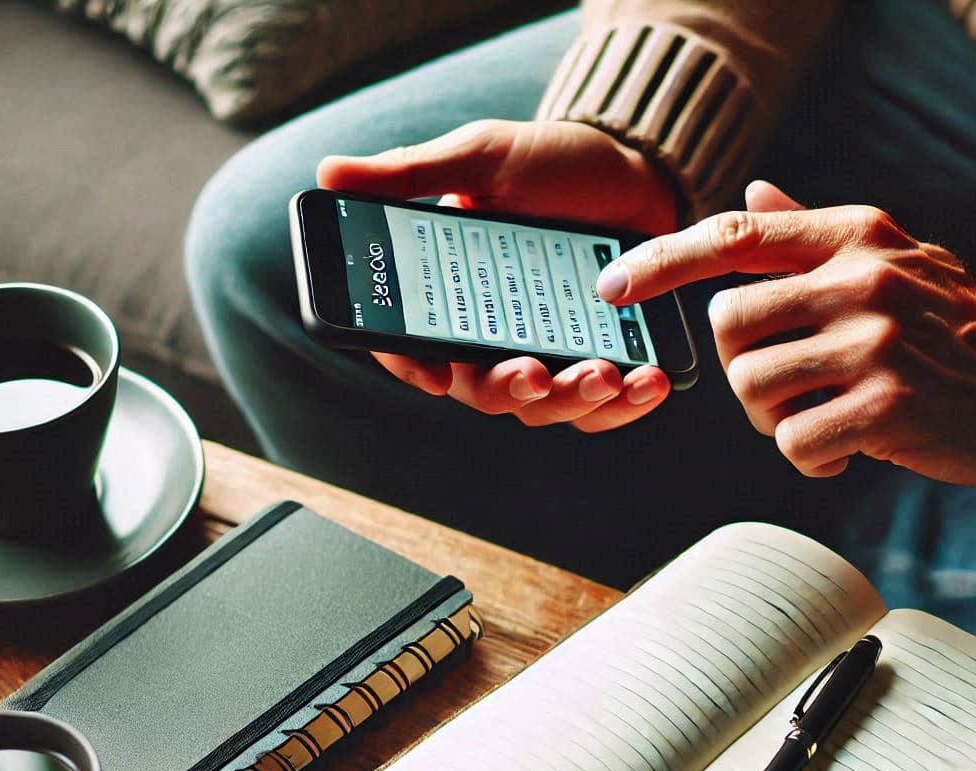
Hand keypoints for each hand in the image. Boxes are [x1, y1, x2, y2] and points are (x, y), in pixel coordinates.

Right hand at [318, 119, 677, 430]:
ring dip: (573, 400)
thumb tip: (328, 174)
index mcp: (448, 288)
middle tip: (538, 373)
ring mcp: (545, 350)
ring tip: (610, 372)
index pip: (408, 342)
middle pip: (479, 389)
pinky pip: (601, 409)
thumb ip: (410, 173)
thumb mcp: (480, 157)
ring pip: (541, 406)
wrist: (639, 169)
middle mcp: (489, 330)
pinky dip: (624, 405)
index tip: (437, 376)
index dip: (411, 366)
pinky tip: (647, 381)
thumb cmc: (553, 161)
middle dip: (509, 389)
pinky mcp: (598, 360)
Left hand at [596, 181, 975, 484]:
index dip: (663, 260)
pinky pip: (796, 443)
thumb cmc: (958, 328)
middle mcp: (859, 280)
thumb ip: (816, 229)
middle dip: (739, 371)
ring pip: (753, 390)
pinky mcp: (888, 405)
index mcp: (853, 238)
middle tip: (784, 393)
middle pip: (728, 325)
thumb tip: (755, 189)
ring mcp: (874, 342)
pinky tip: (849, 453)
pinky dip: (810, 460)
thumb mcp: (896, 258)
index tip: (615, 286)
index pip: (735, 234)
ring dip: (773, 422)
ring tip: (819, 422)